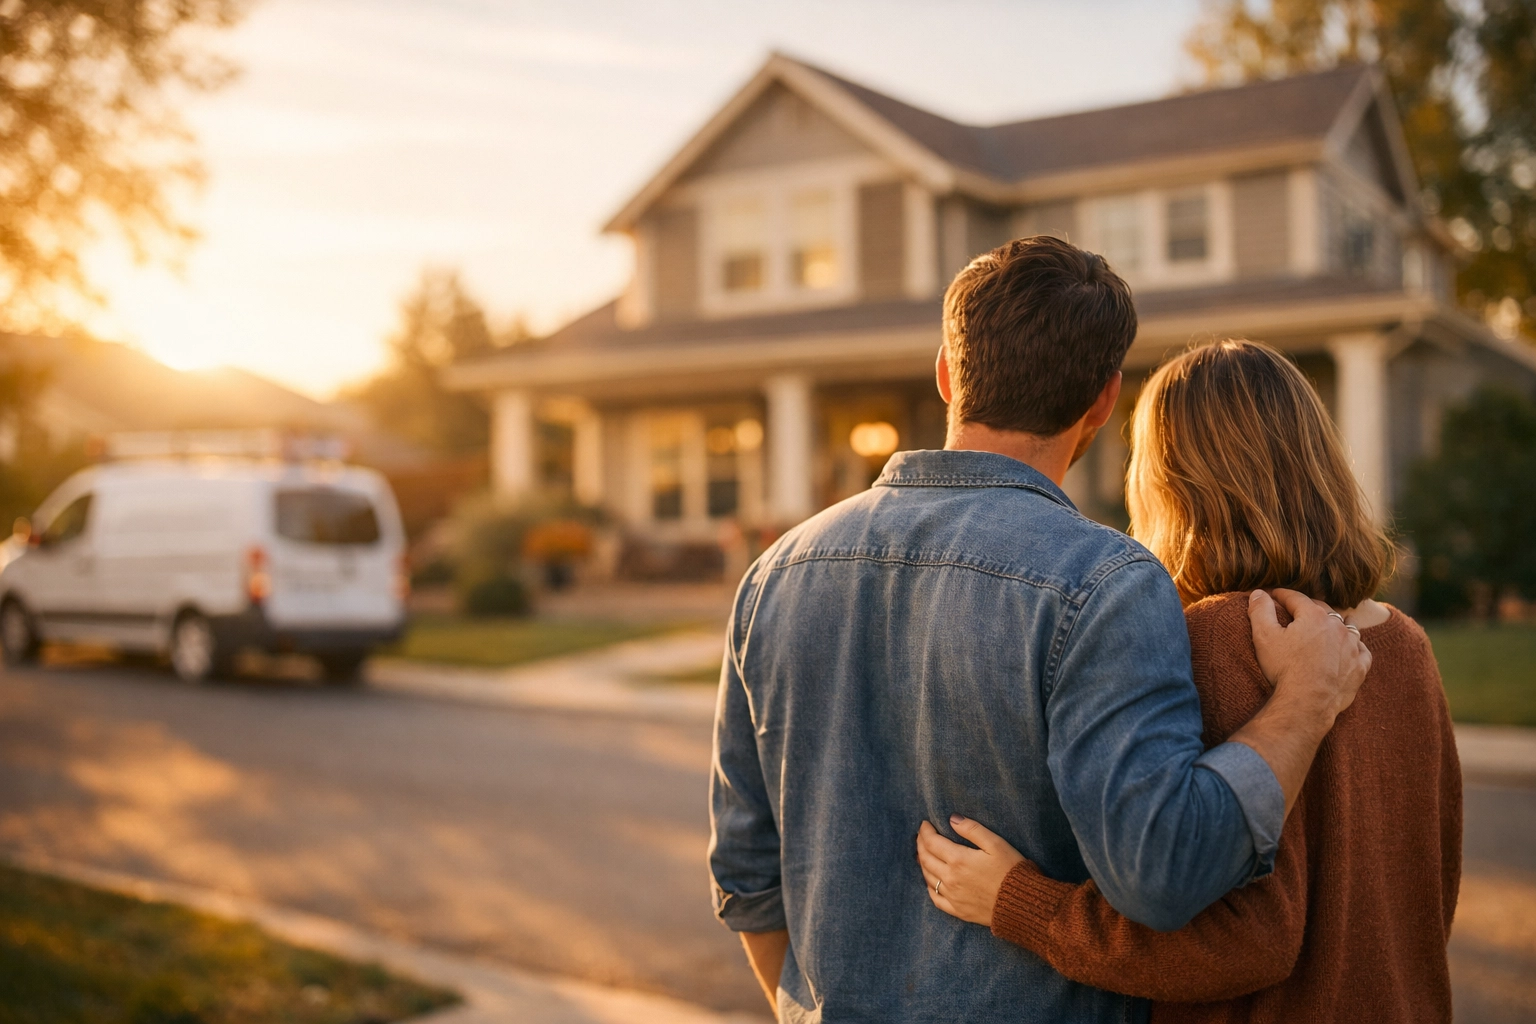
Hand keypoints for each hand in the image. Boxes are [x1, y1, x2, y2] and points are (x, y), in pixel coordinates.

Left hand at [916, 815, 1024, 926]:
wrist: (1023, 904)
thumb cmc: (1012, 871)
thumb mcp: (996, 844)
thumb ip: (972, 830)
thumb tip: (952, 819)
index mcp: (958, 860)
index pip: (931, 843)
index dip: (925, 831)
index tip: (925, 824)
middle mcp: (951, 879)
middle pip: (925, 859)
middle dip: (921, 844)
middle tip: (921, 836)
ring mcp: (953, 896)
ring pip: (928, 877)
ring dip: (923, 863)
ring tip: (923, 854)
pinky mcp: (958, 911)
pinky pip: (935, 899)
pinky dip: (929, 887)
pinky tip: (931, 881)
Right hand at [1249, 588, 1371, 720]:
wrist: (1307, 703)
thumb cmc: (1284, 669)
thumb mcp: (1264, 636)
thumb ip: (1260, 610)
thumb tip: (1258, 593)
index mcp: (1313, 616)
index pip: (1295, 598)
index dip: (1282, 595)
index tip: (1273, 595)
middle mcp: (1337, 627)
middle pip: (1322, 610)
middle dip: (1308, 608)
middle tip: (1295, 611)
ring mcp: (1352, 647)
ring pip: (1346, 627)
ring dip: (1335, 625)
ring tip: (1326, 627)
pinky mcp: (1359, 667)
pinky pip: (1361, 651)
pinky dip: (1354, 647)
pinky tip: (1348, 649)